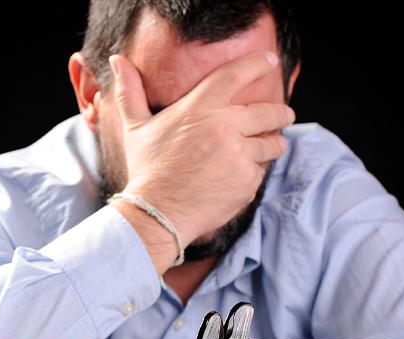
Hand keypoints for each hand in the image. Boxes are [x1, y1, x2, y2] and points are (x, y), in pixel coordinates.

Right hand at [109, 51, 294, 247]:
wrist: (157, 214)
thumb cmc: (146, 170)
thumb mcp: (135, 128)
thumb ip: (130, 91)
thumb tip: (116, 59)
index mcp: (199, 108)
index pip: (236, 74)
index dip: (256, 63)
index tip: (269, 61)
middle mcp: (224, 127)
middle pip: (268, 111)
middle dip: (281, 112)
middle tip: (286, 114)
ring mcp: (238, 155)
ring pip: (271, 144)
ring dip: (273, 144)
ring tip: (270, 146)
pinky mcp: (247, 181)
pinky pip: (261, 170)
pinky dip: (255, 171)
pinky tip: (239, 176)